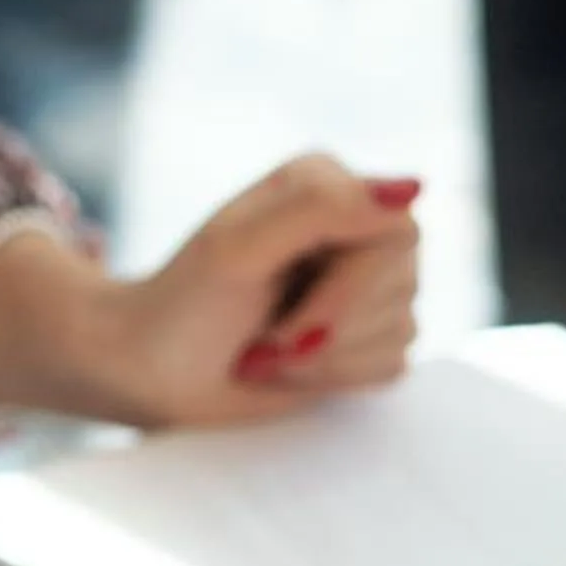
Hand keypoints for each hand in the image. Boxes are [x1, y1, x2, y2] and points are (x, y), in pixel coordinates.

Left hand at [0, 154, 421, 427]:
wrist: (151, 368)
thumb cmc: (183, 303)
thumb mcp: (240, 247)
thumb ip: (322, 207)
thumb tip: (414, 188)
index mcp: (326, 185)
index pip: (397, 232)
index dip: (350, 292)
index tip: (289, 331)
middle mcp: (355, 227)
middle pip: (402, 287)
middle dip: (326, 333)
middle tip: (261, 343)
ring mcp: (366, 285)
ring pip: (398, 333)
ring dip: (321, 362)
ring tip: (263, 352)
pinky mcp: (366, 337)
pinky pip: (390, 366)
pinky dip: (333, 380)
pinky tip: (286, 368)